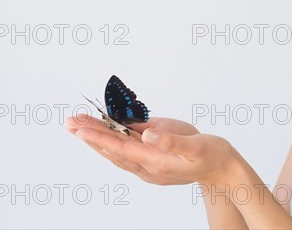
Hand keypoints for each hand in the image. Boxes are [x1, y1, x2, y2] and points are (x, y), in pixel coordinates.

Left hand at [65, 115, 236, 186]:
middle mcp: (148, 167)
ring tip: (78, 127)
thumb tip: (146, 132)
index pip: (122, 147)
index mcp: (157, 161)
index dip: (100, 137)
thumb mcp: (196, 145)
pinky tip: (103, 137)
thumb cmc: (212, 154)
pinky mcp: (152, 164)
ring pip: (117, 153)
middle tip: (70, 122)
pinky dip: (111, 144)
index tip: (80, 128)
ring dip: (97, 140)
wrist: (222, 169)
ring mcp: (148, 168)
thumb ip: (170, 140)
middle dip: (90, 136)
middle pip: (113, 150)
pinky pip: (126, 153)